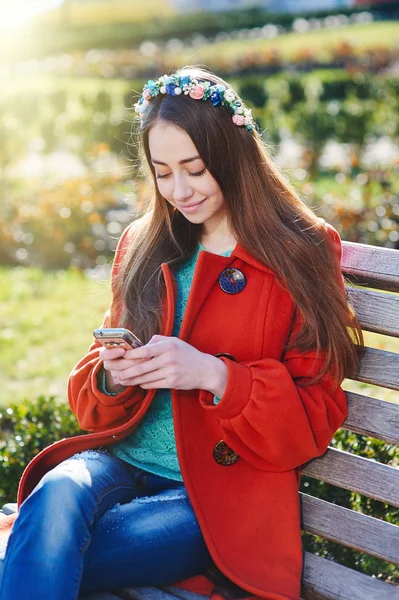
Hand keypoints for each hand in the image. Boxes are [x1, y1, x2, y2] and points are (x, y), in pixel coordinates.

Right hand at [99, 346, 147, 392]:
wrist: (131, 361)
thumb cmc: (132, 349)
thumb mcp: (130, 344)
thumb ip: (134, 344)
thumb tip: (150, 341)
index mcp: (106, 352)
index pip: (104, 354)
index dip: (112, 353)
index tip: (123, 351)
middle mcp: (108, 363)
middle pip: (113, 365)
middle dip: (128, 362)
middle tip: (142, 358)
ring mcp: (113, 373)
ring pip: (119, 374)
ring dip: (133, 370)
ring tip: (146, 365)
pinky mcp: (120, 380)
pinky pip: (125, 381)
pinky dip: (134, 378)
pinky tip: (144, 374)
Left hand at [109, 335, 227, 395]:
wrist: (205, 370)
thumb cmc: (187, 354)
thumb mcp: (174, 341)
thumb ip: (157, 341)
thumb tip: (141, 345)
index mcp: (168, 346)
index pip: (145, 350)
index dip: (132, 354)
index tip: (122, 356)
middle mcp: (169, 359)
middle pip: (143, 367)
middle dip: (128, 371)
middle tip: (118, 374)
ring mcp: (171, 372)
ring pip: (146, 377)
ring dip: (133, 380)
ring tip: (124, 380)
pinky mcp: (172, 383)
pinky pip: (154, 384)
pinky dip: (144, 384)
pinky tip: (139, 383)